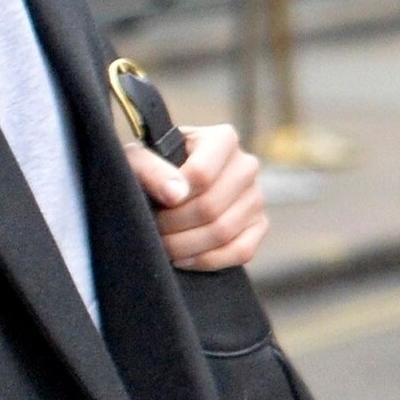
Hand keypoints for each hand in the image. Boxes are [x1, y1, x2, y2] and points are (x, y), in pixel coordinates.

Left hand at [126, 125, 267, 270]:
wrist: (167, 184)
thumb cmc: (152, 168)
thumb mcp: (139, 160)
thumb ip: (151, 169)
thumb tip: (176, 194)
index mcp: (222, 139)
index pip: (201, 174)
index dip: (173, 197)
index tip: (156, 204)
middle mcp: (246, 165)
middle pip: (210, 207)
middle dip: (174, 225)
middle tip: (153, 228)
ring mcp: (255, 197)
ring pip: (224, 232)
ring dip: (185, 245)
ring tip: (163, 243)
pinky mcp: (259, 225)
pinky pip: (241, 251)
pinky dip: (208, 260)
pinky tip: (183, 258)